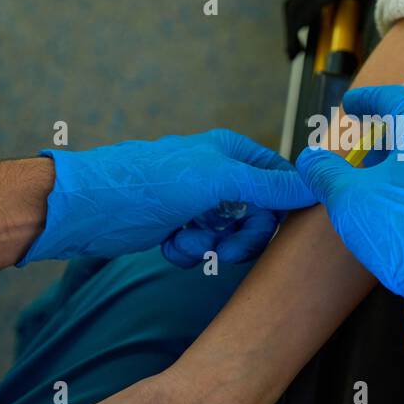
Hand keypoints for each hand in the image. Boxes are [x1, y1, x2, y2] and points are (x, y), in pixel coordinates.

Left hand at [19, 129, 314, 265]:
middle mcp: (217, 174)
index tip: (277, 229)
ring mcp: (196, 201)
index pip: (279, 179)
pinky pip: (202, 247)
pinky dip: (188, 251)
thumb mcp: (217, 180)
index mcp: (230, 152)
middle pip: (257, 213)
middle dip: (242, 236)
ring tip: (186, 241)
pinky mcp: (176, 225)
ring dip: (210, 246)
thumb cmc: (147, 183)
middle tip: (225, 250)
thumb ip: (268, 185)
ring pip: (229, 234)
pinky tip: (169, 244)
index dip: (282, 206)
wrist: (89, 209)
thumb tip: (314, 185)